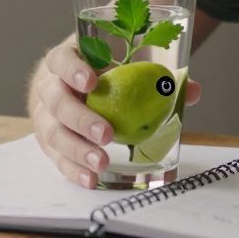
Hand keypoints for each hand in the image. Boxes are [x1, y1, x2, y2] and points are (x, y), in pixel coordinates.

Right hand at [31, 41, 201, 188]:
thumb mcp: (120, 64)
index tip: (91, 81)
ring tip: (101, 161)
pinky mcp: (50, 143)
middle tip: (106, 133)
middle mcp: (50, 87)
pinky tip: (91, 178)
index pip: (60, 60)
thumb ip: (154, 75)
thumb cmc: (99, 73)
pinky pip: (58, 158)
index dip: (72, 70)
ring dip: (77, 150)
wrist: (68, 88)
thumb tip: (193, 91)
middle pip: (56, 102)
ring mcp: (46, 117)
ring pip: (53, 133)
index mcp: (65, 60)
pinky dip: (74, 169)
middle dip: (80, 118)